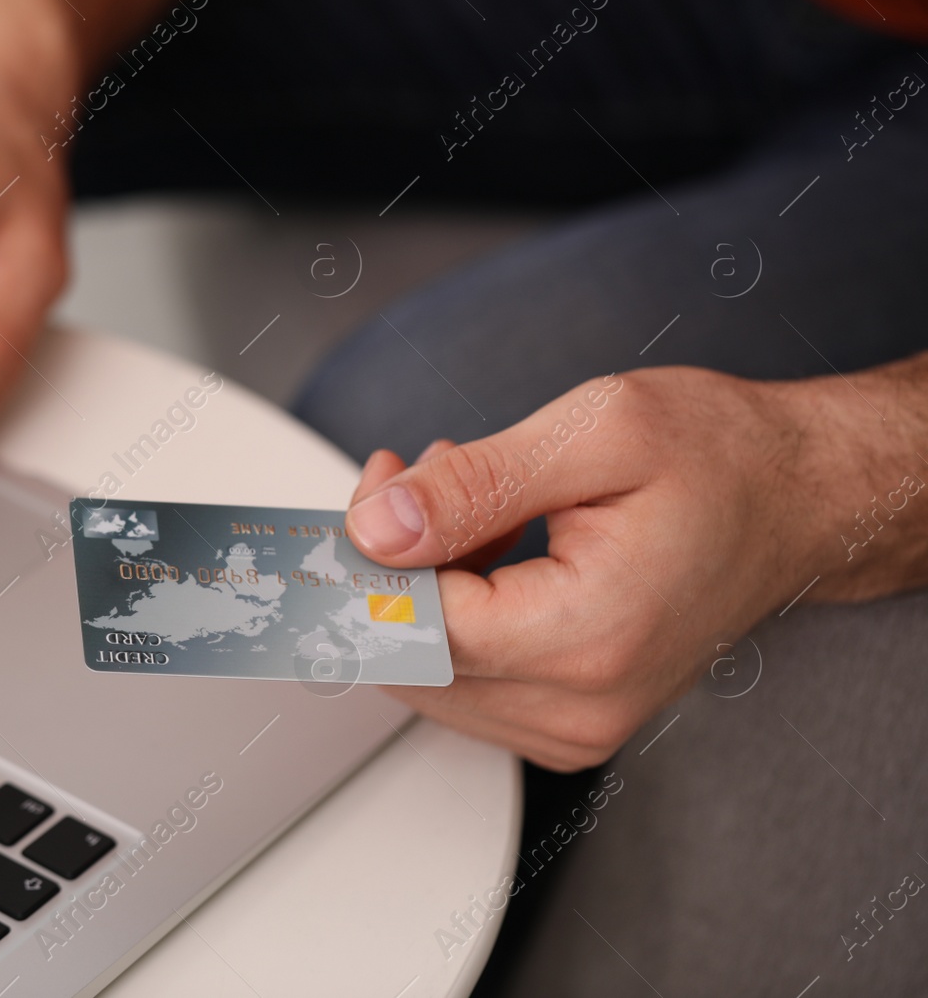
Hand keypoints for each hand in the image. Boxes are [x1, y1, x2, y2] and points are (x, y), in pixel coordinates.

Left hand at [342, 367, 839, 770]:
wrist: (798, 500)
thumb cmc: (721, 459)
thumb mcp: (595, 432)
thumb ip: (474, 487)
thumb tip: (374, 529)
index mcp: (588, 637)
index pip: (413, 623)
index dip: (365, 554)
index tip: (361, 491)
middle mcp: (579, 706)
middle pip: (408, 655)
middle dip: (384, 561)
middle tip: (409, 474)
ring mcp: (574, 726)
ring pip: (424, 669)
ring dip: (415, 581)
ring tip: (462, 493)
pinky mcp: (567, 720)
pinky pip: (462, 677)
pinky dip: (447, 606)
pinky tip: (476, 539)